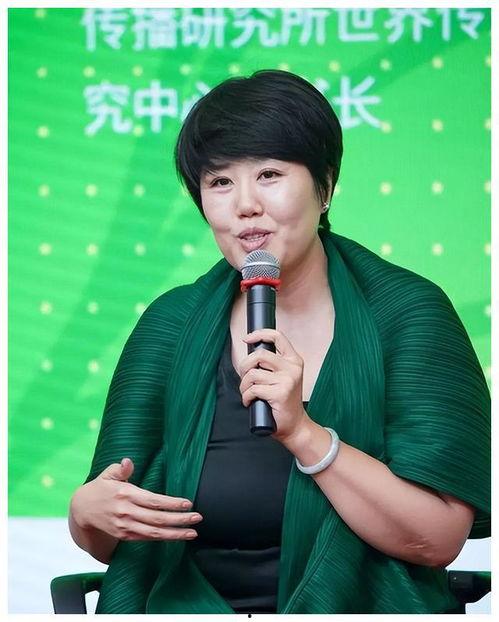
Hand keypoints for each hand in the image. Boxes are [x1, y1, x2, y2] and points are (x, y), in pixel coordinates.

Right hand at [71, 458, 202, 541]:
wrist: (82, 510)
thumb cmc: (100, 488)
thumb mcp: (107, 475)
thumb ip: (120, 469)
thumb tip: (128, 461)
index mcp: (125, 494)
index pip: (153, 500)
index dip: (171, 503)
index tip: (187, 503)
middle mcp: (126, 512)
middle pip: (157, 518)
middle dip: (179, 520)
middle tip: (197, 518)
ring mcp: (125, 526)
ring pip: (154, 532)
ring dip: (175, 533)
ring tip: (192, 532)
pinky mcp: (124, 535)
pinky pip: (147, 538)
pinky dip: (163, 538)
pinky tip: (177, 536)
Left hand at [239, 328, 308, 442]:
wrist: (294, 426)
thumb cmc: (283, 402)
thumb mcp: (282, 378)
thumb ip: (271, 365)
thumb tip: (250, 353)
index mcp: (294, 360)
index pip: (278, 337)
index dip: (260, 334)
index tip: (247, 338)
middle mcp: (293, 367)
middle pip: (259, 355)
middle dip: (244, 366)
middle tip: (244, 378)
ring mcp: (288, 380)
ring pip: (253, 374)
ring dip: (244, 386)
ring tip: (248, 393)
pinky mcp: (280, 393)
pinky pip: (253, 389)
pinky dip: (246, 397)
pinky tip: (250, 402)